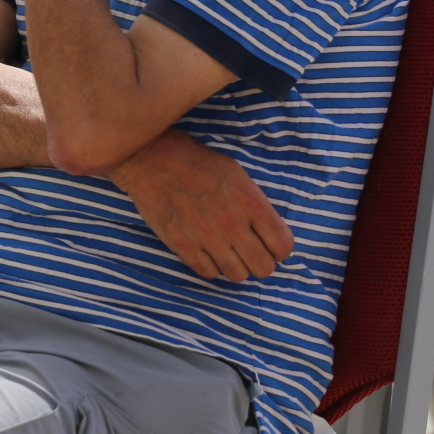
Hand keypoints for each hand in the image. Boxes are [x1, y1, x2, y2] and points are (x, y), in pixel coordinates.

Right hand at [111, 129, 295, 281]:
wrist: (152, 158)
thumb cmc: (196, 163)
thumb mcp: (237, 174)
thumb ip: (255, 205)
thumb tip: (266, 232)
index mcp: (251, 202)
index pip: (282, 246)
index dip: (278, 250)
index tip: (269, 245)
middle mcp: (232, 223)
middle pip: (263, 268)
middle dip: (259, 262)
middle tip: (247, 252)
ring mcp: (206, 237)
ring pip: (237, 276)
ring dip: (234, 266)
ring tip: (225, 252)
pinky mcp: (182, 245)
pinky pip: (208, 273)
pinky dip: (210, 266)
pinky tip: (205, 251)